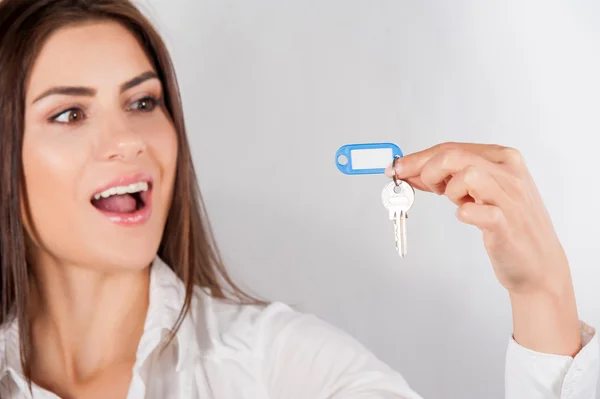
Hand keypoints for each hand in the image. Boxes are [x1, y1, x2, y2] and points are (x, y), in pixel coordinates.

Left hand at [386, 142, 566, 294]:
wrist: (539, 264)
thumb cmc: (507, 224)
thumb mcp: (479, 192)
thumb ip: (450, 178)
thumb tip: (410, 171)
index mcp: (503, 159)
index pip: (451, 148)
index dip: (418, 159)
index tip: (397, 169)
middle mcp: (509, 173)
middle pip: (453, 156)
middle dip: (426, 171)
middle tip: (425, 189)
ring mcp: (510, 199)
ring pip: (467, 175)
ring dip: (451, 190)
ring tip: (459, 203)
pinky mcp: (507, 225)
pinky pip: (476, 211)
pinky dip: (464, 213)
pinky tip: (467, 217)